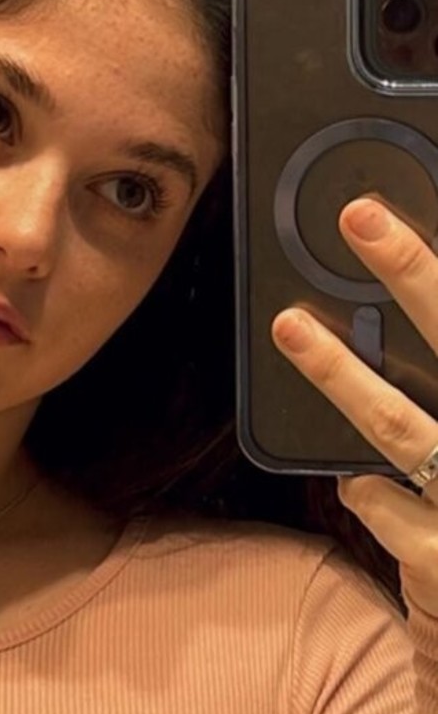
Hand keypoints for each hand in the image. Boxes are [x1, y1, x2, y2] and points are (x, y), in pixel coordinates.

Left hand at [270, 198, 437, 615]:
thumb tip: (416, 317)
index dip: (434, 271)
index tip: (388, 216)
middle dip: (414, 273)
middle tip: (362, 218)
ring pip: (401, 424)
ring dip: (339, 372)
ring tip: (291, 326)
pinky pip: (374, 497)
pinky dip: (362, 486)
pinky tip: (360, 485)